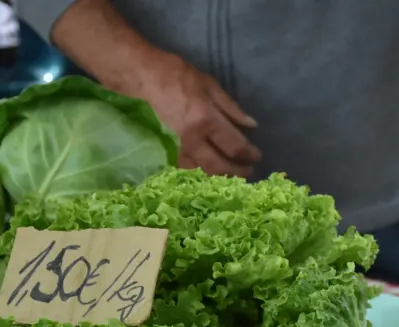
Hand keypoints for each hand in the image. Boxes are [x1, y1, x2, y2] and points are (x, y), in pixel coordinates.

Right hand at [125, 52, 261, 177]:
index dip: (249, 154)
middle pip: (220, 165)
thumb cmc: (176, 76)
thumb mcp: (209, 85)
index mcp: (206, 119)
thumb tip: (251, 126)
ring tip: (231, 176)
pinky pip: (186, 171)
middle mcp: (192, 139)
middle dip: (237, 171)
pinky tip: (209, 174)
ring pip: (202, 173)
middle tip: (248, 171)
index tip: (256, 156)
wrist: (142, 78)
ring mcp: (176, 148)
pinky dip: (200, 175)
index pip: (234, 146)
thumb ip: (231, 108)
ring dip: (220, 177)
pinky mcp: (164, 152)